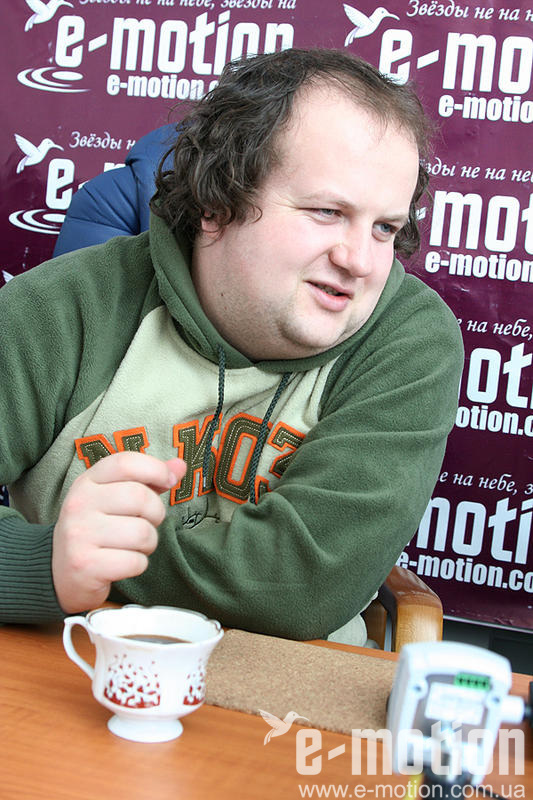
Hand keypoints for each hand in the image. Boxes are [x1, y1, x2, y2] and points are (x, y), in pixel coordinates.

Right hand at [52, 451, 185, 613]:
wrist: (60, 573)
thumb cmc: (97, 530)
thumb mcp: (114, 498)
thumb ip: (148, 480)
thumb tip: (180, 465)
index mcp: (87, 482)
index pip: (126, 462)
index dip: (156, 469)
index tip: (169, 481)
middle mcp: (79, 504)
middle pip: (140, 498)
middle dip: (156, 514)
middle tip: (146, 523)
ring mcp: (79, 535)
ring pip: (143, 533)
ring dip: (148, 543)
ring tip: (133, 546)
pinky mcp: (85, 565)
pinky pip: (136, 562)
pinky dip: (138, 564)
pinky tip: (123, 563)